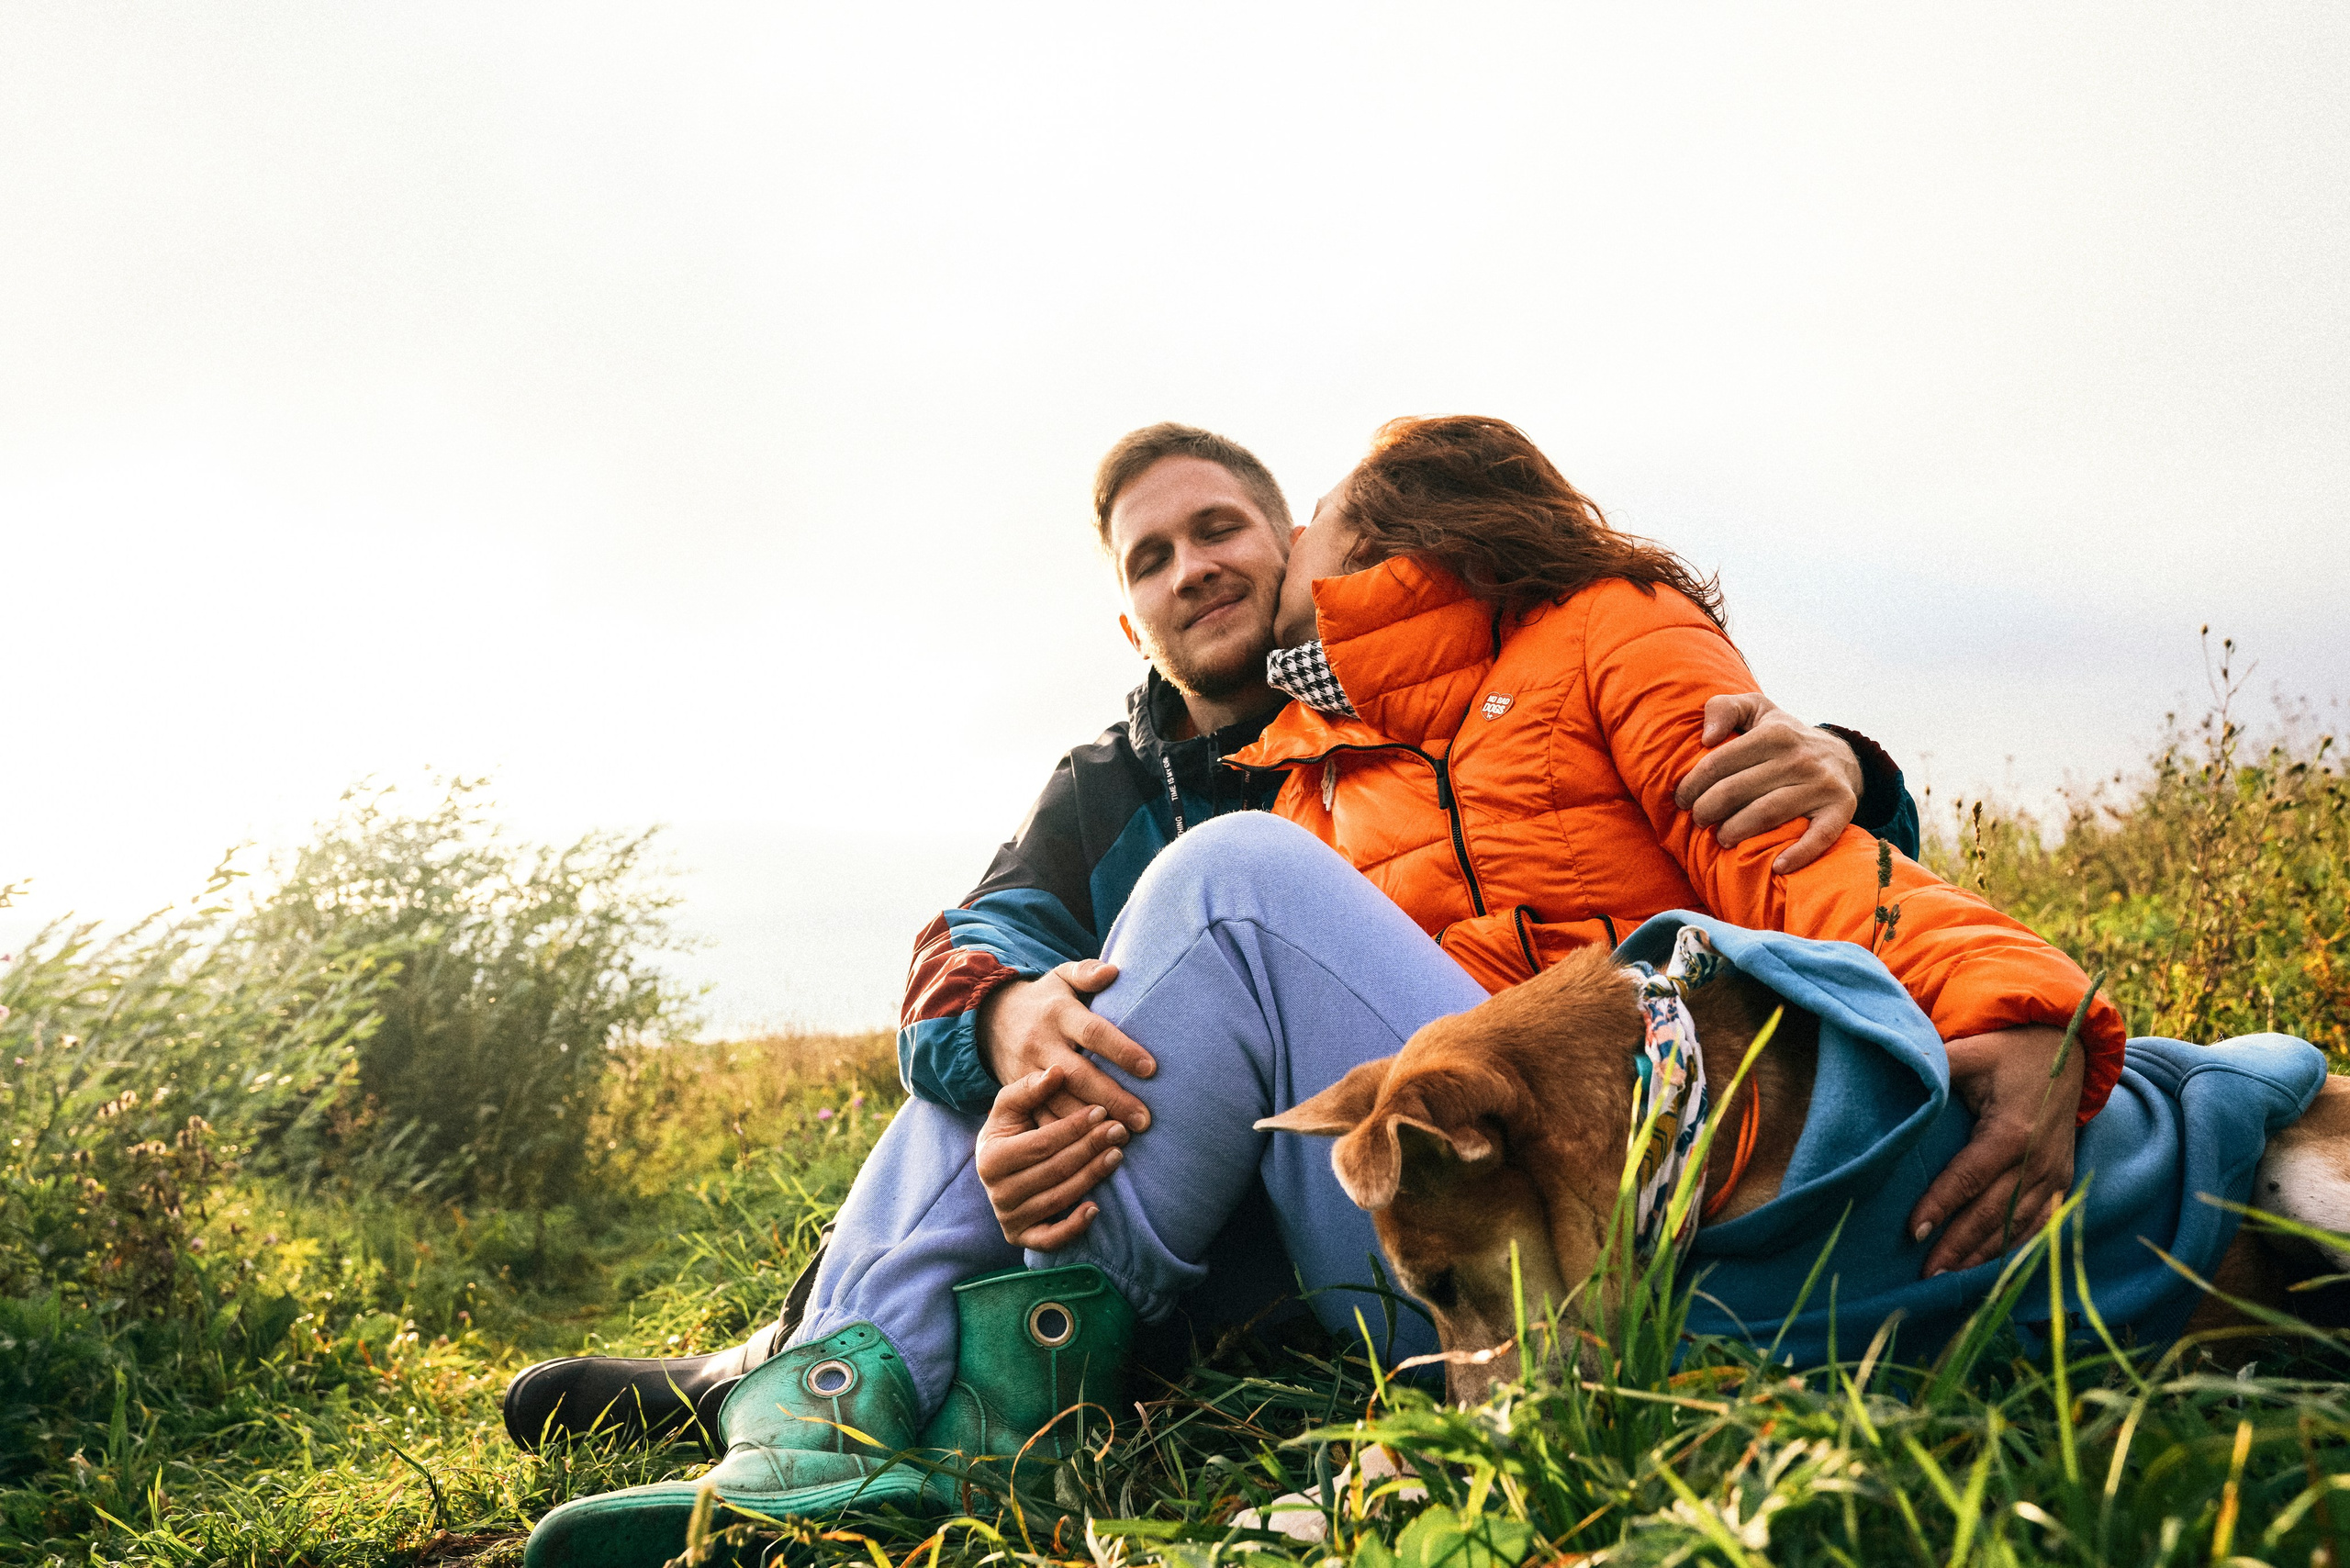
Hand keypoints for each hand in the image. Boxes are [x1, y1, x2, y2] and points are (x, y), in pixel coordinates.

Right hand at [976, 960, 1155, 1132]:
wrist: (990, 1018)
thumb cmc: (1044, 998)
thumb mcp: (1060, 976)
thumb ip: (1086, 972)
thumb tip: (1113, 971)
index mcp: (1058, 1013)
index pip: (1093, 1032)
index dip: (1121, 1050)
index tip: (1151, 1068)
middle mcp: (1041, 1044)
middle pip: (1079, 1075)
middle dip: (1113, 1098)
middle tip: (1144, 1120)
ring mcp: (1027, 1072)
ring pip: (1059, 1103)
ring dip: (1090, 1124)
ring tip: (1122, 1138)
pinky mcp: (1017, 1094)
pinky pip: (1040, 1119)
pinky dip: (1064, 1136)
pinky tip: (1090, 1150)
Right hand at [976, 1064, 1130, 1248]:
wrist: (996, 1166)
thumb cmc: (1010, 1131)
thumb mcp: (1011, 1106)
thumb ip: (1030, 1088)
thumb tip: (1056, 1071)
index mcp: (991, 1158)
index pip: (1042, 1143)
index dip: (1074, 1127)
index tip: (1101, 1111)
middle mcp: (997, 1192)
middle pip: (1055, 1170)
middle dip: (1090, 1148)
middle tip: (1119, 1130)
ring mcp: (1009, 1218)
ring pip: (1059, 1197)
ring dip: (1092, 1176)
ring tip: (1117, 1154)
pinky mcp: (1022, 1237)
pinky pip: (1050, 1239)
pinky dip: (1074, 1226)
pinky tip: (1096, 1207)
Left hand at [1674, 693, 1865, 874]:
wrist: (1843, 756)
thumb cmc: (1784, 737)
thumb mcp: (1756, 710)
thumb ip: (1724, 708)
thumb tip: (1707, 737)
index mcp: (1774, 733)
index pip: (1719, 763)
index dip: (1692, 785)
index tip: (1681, 800)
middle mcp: (1799, 758)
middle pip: (1737, 790)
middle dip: (1707, 809)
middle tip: (1699, 820)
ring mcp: (1822, 784)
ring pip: (1767, 812)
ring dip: (1736, 830)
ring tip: (1722, 838)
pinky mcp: (1842, 808)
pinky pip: (1820, 836)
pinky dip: (1799, 854)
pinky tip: (1777, 866)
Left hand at [1906, 1025, 2083, 1275]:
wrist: (2066, 1051)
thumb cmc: (2007, 1052)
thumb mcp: (1970, 1053)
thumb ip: (1934, 1067)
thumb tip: (1891, 1075)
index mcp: (2013, 1130)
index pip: (1970, 1176)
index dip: (1941, 1205)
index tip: (1913, 1231)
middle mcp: (2039, 1159)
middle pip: (1994, 1213)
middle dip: (1958, 1245)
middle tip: (1924, 1273)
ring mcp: (2055, 1173)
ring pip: (2017, 1225)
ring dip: (1982, 1254)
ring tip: (1946, 1277)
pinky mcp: (2062, 1180)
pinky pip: (2039, 1223)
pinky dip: (2014, 1247)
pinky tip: (1987, 1266)